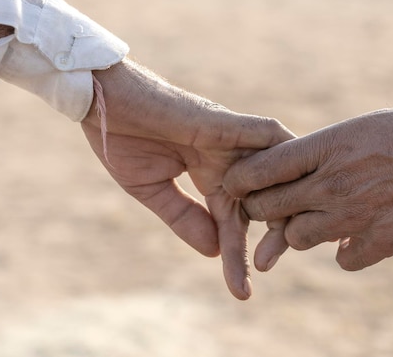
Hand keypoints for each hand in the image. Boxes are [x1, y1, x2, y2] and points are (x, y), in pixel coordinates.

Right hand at [82, 59, 293, 298]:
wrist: (104, 98)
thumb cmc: (123, 138)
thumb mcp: (153, 190)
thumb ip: (185, 217)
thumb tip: (216, 252)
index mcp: (214, 177)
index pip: (235, 224)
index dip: (239, 258)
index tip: (243, 293)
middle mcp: (231, 161)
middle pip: (267, 202)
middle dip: (273, 236)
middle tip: (268, 267)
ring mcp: (233, 141)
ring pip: (277, 174)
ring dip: (282, 208)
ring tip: (279, 247)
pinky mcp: (228, 122)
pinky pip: (268, 138)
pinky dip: (281, 163)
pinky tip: (288, 195)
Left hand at [224, 103, 392, 270]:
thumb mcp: (362, 129)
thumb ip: (326, 154)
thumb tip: (299, 178)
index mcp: (328, 146)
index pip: (263, 168)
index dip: (242, 180)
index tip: (238, 185)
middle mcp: (334, 181)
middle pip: (269, 207)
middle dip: (262, 209)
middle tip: (268, 208)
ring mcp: (356, 214)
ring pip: (298, 237)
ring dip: (302, 231)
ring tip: (316, 221)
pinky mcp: (381, 241)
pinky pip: (342, 259)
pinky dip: (346, 251)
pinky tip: (358, 237)